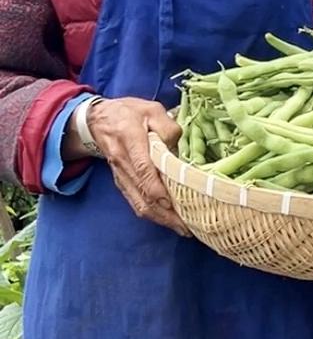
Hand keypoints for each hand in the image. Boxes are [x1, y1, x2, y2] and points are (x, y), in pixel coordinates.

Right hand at [72, 98, 188, 235]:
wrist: (98, 120)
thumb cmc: (130, 113)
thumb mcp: (151, 110)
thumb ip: (167, 126)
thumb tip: (176, 148)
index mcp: (131, 141)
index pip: (143, 168)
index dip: (157, 188)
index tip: (173, 202)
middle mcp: (124, 163)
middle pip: (142, 194)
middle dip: (165, 213)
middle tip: (188, 225)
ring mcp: (121, 176)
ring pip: (139, 203)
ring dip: (160, 218)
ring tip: (183, 228)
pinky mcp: (122, 182)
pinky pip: (136, 202)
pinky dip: (152, 214)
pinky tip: (169, 220)